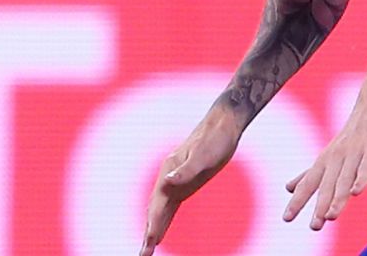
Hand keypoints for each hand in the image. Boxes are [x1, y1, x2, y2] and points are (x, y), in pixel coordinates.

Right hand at [139, 112, 243, 255]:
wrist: (223, 123)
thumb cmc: (216, 138)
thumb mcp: (204, 154)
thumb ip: (186, 170)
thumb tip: (167, 182)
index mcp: (169, 171)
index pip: (158, 203)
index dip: (153, 223)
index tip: (149, 242)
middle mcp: (168, 178)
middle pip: (154, 210)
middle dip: (148, 232)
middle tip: (143, 255)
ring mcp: (175, 181)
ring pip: (159, 211)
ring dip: (152, 230)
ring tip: (146, 251)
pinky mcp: (184, 184)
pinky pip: (170, 207)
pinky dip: (162, 221)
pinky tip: (159, 233)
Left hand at [283, 95, 366, 229]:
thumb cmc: (355, 129)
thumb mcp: (331, 152)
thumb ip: (312, 172)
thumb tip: (289, 187)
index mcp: (326, 160)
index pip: (309, 183)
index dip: (298, 200)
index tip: (286, 218)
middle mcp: (338, 156)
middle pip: (326, 184)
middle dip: (319, 206)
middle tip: (314, 226)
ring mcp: (356, 152)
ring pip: (345, 178)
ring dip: (338, 198)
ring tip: (331, 217)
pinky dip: (361, 178)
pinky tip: (357, 192)